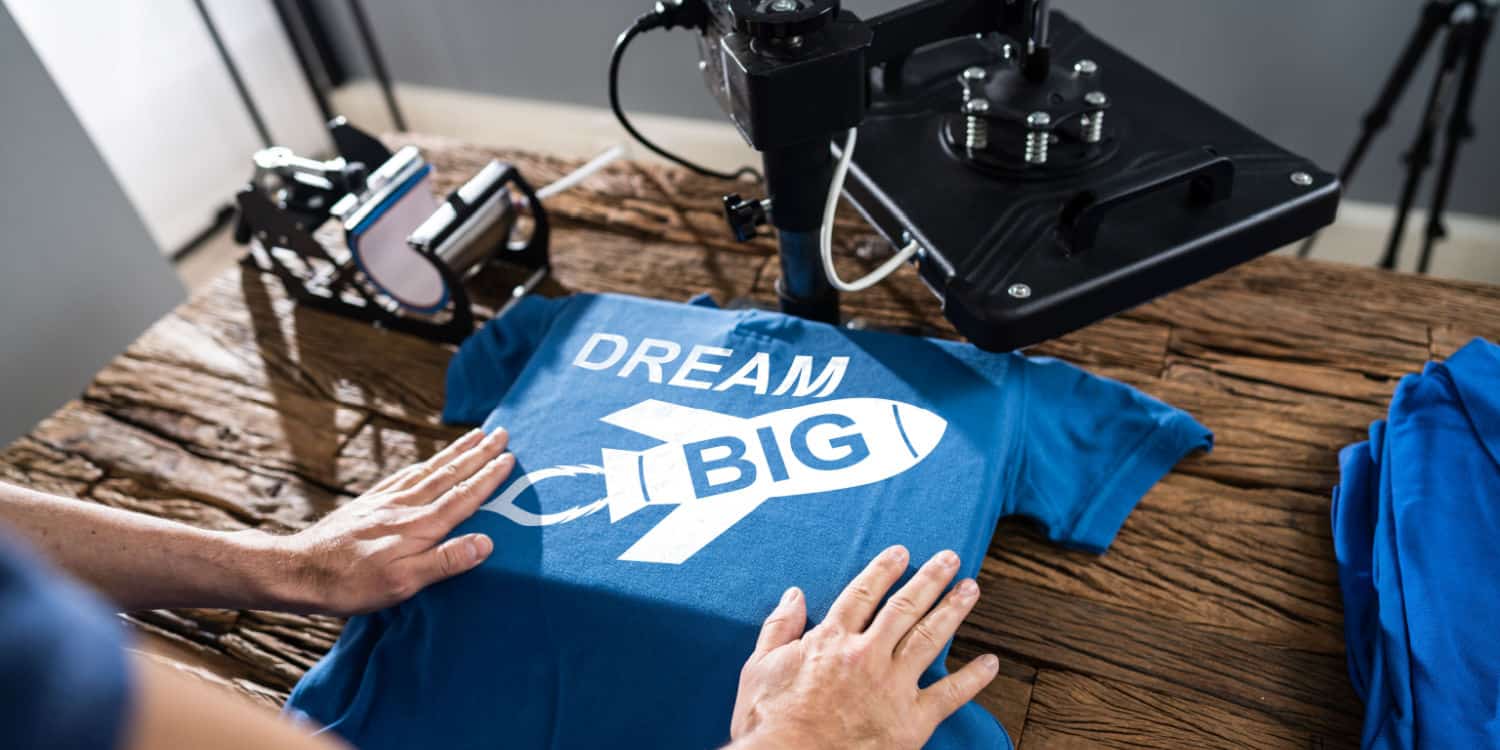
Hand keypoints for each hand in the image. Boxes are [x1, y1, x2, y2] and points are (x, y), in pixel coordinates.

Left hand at [260, 428, 512, 615]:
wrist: (298, 570)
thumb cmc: (352, 584)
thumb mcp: (403, 583)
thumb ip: (446, 561)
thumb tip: (486, 543)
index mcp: (420, 526)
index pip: (464, 496)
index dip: (488, 477)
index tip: (509, 457)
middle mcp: (406, 506)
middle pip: (450, 473)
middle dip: (478, 453)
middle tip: (501, 432)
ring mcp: (386, 500)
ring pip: (429, 469)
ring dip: (455, 452)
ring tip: (474, 436)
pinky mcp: (369, 503)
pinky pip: (405, 475)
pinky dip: (424, 463)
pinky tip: (427, 461)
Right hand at [728, 546, 998, 749]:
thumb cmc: (769, 722)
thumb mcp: (759, 668)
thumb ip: (779, 627)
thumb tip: (794, 594)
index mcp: (831, 640)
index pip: (863, 593)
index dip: (885, 569)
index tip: (902, 553)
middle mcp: (867, 655)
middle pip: (904, 607)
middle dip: (930, 579)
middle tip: (950, 558)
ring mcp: (892, 687)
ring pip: (930, 638)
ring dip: (953, 610)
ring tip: (971, 589)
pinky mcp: (911, 722)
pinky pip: (950, 695)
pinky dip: (973, 678)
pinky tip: (991, 662)